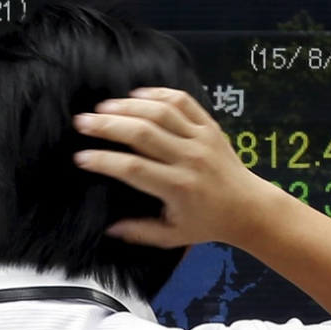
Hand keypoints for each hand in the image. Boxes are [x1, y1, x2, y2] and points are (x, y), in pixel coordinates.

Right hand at [72, 87, 276, 248]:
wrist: (248, 207)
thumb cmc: (207, 223)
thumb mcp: (172, 236)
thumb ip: (140, 232)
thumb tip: (108, 228)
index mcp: (178, 187)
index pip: (133, 169)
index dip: (104, 161)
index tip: (81, 158)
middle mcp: (189, 158)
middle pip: (142, 133)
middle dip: (107, 125)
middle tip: (81, 122)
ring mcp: (201, 138)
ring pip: (160, 112)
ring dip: (128, 105)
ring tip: (102, 107)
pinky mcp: (210, 125)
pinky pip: (183, 101)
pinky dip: (158, 93)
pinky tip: (136, 94)